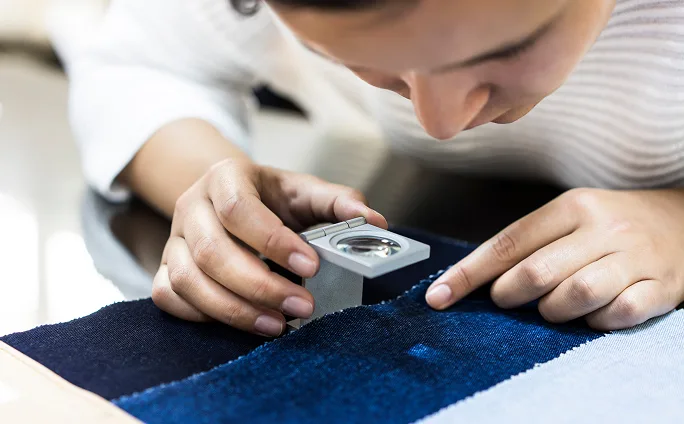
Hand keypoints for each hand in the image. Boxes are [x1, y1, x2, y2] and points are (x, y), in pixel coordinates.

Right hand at [152, 158, 386, 336]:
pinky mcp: (166, 267)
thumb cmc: (270, 197)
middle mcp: (191, 206)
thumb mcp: (303, 191)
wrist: (228, 196)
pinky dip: (203, 315)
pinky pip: (169, 297)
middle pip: (212, 251)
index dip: (273, 241)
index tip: (312, 266)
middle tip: (302, 307)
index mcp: (225, 177)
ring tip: (278, 325)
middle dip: (259, 286)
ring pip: (188, 280)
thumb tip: (375, 221)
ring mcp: (174, 239)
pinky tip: (242, 322)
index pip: (239, 209)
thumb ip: (338, 201)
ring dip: (234, 309)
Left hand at [426, 188, 683, 329]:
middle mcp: (603, 228)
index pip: (508, 243)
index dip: (468, 274)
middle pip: (537, 272)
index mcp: (571, 207)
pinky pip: (617, 315)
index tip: (439, 296)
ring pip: (575, 295)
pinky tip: (593, 314)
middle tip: (507, 299)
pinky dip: (596, 323)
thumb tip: (477, 280)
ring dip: (552, 311)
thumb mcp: (569, 218)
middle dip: (510, 294)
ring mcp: (634, 258)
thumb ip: (528, 244)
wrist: (682, 222)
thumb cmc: (610, 225)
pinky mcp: (660, 287)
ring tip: (552, 307)